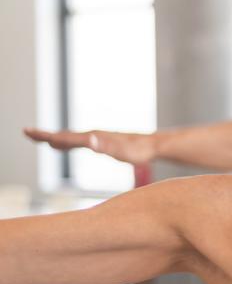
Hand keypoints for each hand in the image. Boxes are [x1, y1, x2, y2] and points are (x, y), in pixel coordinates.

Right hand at [24, 127, 155, 164]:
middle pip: (64, 134)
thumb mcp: (122, 151)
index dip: (47, 136)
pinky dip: (65, 142)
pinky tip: (62, 145)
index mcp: (93, 137)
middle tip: (26, 132)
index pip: (65, 137)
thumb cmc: (139, 151)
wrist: (153, 145)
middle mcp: (93, 135)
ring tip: (39, 139)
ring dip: (53, 138)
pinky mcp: (101, 142)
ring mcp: (97, 138)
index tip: (29, 132)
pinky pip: (78, 142)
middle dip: (44, 134)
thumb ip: (105, 146)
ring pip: (70, 137)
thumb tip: (89, 141)